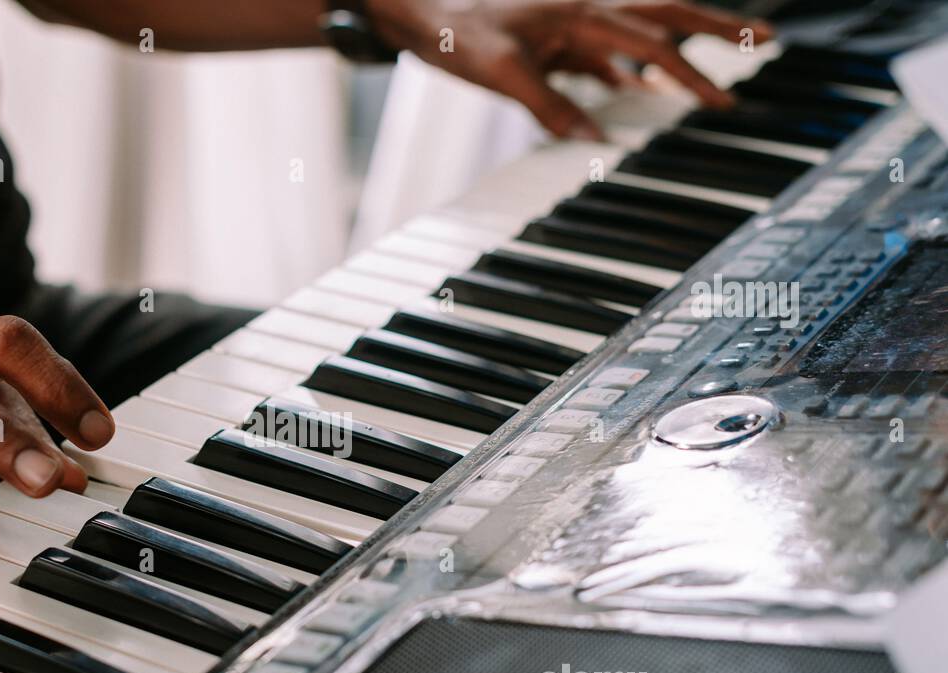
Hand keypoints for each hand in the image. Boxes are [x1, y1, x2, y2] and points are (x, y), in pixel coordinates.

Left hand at [366, 0, 773, 139]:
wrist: (424, 13)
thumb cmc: (459, 35)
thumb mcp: (503, 76)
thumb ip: (551, 106)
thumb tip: (595, 141)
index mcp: (581, 11)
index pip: (652, 43)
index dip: (692, 70)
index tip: (723, 98)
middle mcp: (587, 7)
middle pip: (668, 14)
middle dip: (718, 27)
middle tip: (766, 40)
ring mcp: (577, 20)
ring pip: (645, 28)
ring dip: (683, 44)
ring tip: (720, 62)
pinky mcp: (561, 36)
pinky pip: (610, 51)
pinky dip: (634, 67)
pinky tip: (646, 88)